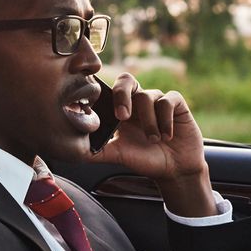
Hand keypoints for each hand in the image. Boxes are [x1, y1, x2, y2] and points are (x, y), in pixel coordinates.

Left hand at [89, 73, 215, 215]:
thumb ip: (97, 150)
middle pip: (126, 80)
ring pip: (147, 96)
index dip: (103, 93)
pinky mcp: (176, 104)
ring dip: (149, 121)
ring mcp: (157, 100)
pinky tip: (167, 136)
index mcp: (121, 110)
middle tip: (122, 116)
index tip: (98, 109)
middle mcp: (137, 101)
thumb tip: (74, 150)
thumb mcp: (118, 155)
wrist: (174, 169)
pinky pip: (168, 100)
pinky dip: (165, 119)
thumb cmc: (145, 159)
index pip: (109, 90)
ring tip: (153, 139)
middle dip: (122, 95)